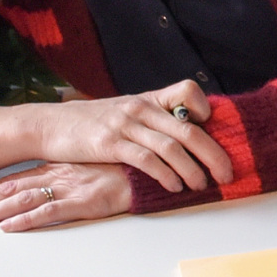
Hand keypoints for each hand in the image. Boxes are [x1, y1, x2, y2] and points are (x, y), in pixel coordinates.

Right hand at [0, 81, 234, 194]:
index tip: (212, 127)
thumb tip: (184, 135)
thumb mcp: (122, 113)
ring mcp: (125, 125)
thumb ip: (150, 120)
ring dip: (192, 169)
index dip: (204, 107)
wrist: (48, 125)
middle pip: (189, 128)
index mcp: (147, 99)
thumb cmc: (89, 123)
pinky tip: (174, 187)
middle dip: (213, 153)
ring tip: (203, 185)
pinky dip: (165, 175)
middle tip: (228, 173)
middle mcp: (140, 108)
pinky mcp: (110, 144)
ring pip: (171, 146)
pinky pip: (146, 160)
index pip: (186, 90)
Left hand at [0, 161, 130, 230]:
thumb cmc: (126, 167)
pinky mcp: (85, 202)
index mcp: (57, 167)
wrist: (155, 167)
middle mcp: (58, 175)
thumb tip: (57, 174)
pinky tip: (10, 228)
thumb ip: (73, 168)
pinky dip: (28, 220)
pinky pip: (51, 212)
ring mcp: (70, 188)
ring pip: (23, 201)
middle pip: (9, 190)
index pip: (12, 180)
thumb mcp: (94, 162)